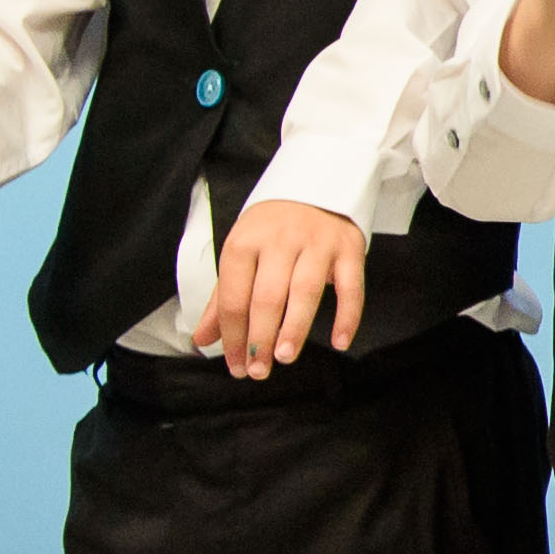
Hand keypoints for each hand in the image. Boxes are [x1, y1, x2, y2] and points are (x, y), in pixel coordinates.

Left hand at [205, 197, 367, 378]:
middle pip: (267, 298)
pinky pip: (350, 288)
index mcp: (245, 243)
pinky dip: (347, 317)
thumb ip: (223, 299)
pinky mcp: (350, 249)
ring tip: (285, 357)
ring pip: (305, 293)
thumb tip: (203, 339)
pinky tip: (340, 341)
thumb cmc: (274, 226)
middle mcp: (280, 242)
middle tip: (258, 369)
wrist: (317, 184)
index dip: (232, 336)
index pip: (234, 298)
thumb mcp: (242, 252)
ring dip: (295, 329)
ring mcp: (318, 244)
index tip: (235, 364)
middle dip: (260, 339)